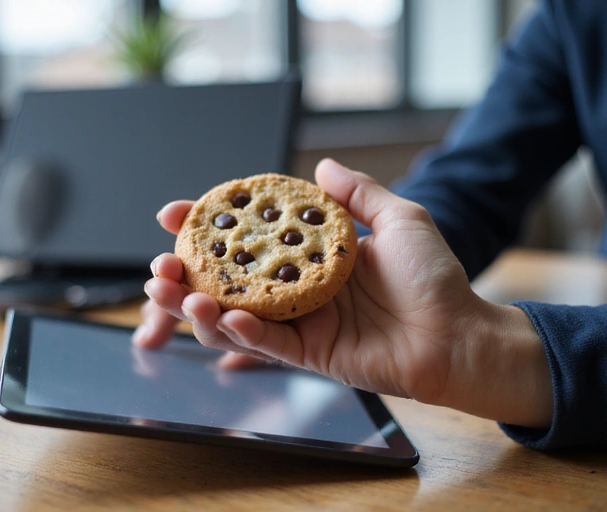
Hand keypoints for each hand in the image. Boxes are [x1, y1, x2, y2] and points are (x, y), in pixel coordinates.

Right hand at [136, 159, 552, 427]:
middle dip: (184, 275)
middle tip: (160, 267)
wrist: (458, 333)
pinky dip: (240, 332)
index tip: (174, 213)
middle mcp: (295, 289)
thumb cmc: (434, 278)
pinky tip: (222, 316)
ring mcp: (299, 324)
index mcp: (308, 256)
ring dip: (198, 306)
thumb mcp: (400, 218)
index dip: (206, 227)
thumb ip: (358, 193)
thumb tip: (322, 165)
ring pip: (233, 317)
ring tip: (177, 292)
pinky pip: (267, 344)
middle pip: (225, 281)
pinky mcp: (309, 354)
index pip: (247, 238)